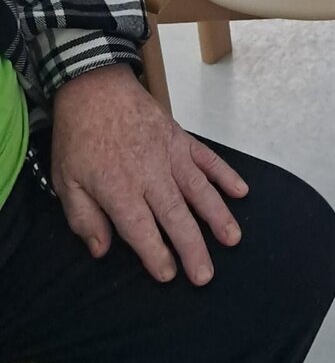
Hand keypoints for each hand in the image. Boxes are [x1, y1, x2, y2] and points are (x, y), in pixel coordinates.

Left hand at [51, 65, 247, 286]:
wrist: (96, 87)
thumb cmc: (78, 137)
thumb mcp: (65, 181)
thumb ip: (83, 218)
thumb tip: (102, 249)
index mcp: (119, 188)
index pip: (141, 230)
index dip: (155, 254)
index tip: (167, 275)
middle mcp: (150, 174)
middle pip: (176, 216)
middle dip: (193, 248)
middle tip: (206, 275)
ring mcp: (170, 154)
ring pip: (199, 190)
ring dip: (217, 215)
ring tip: (233, 239)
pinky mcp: (181, 138)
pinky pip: (207, 159)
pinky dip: (225, 175)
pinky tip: (240, 192)